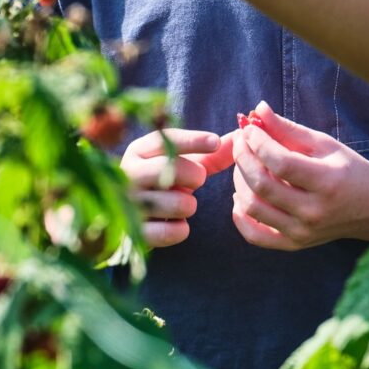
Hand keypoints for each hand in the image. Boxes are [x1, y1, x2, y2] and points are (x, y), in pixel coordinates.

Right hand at [121, 129, 235, 248]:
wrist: (127, 218)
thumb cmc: (162, 183)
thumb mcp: (180, 163)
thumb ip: (211, 153)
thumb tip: (241, 135)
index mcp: (138, 151)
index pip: (165, 140)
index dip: (193, 140)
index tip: (215, 142)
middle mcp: (127, 174)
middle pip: (169, 169)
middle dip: (194, 175)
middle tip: (198, 180)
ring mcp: (128, 204)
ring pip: (176, 203)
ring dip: (188, 205)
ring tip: (183, 203)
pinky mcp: (134, 233)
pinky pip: (169, 232)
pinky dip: (181, 229)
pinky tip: (176, 223)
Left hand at [229, 102, 368, 250]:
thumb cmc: (348, 169)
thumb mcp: (324, 144)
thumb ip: (289, 129)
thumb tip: (258, 109)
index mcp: (326, 182)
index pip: (281, 163)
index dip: (259, 142)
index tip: (250, 127)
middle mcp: (314, 212)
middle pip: (263, 186)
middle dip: (244, 158)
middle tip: (240, 140)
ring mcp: (303, 232)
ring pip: (254, 209)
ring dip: (239, 181)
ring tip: (243, 163)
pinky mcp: (295, 244)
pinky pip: (256, 236)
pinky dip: (240, 217)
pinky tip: (240, 195)